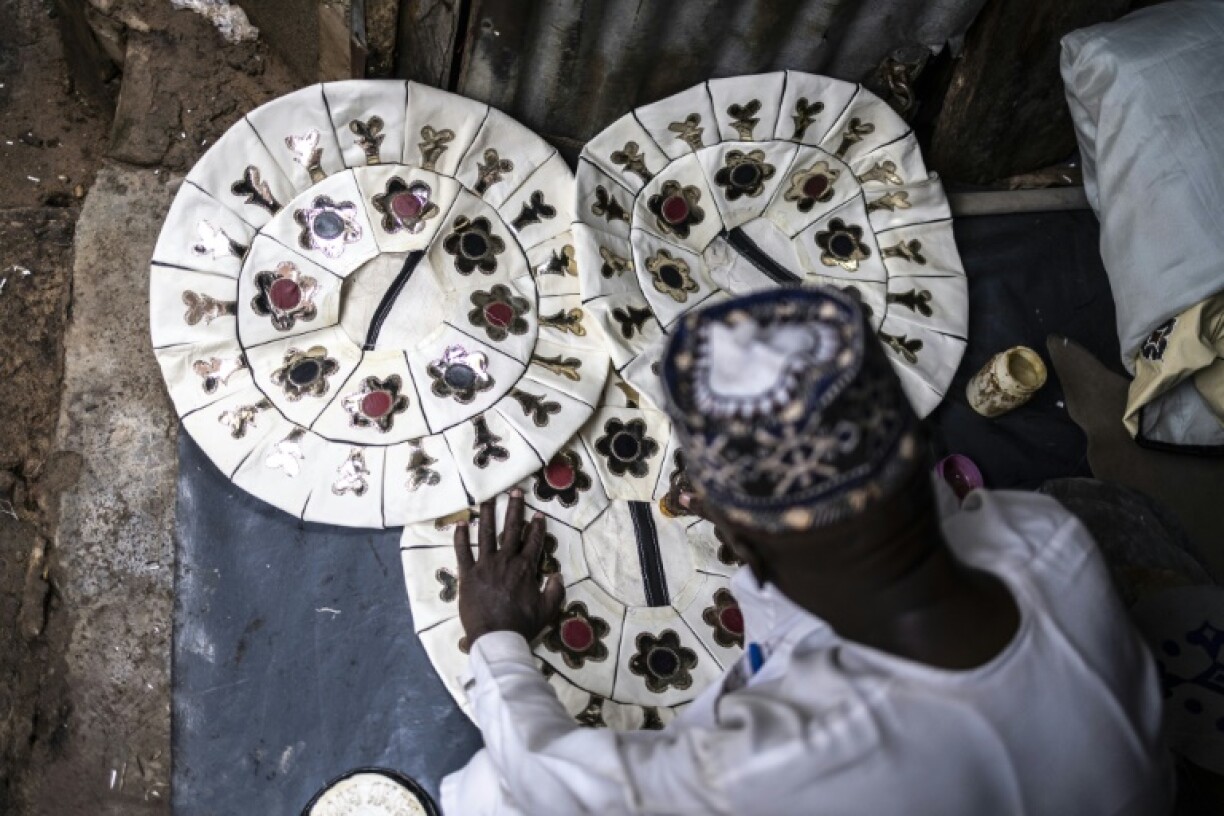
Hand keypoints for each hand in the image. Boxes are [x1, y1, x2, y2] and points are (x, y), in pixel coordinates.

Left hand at [454, 489, 564, 646]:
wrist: (496, 637)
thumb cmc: (522, 625)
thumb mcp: (547, 610)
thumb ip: (554, 591)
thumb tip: (557, 575)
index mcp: (526, 568)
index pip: (533, 542)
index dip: (537, 527)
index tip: (538, 514)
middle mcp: (506, 560)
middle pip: (511, 529)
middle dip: (515, 509)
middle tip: (515, 491)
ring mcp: (486, 565)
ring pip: (487, 533)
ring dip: (488, 514)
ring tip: (487, 499)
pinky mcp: (468, 573)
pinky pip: (462, 551)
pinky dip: (460, 537)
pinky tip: (460, 523)